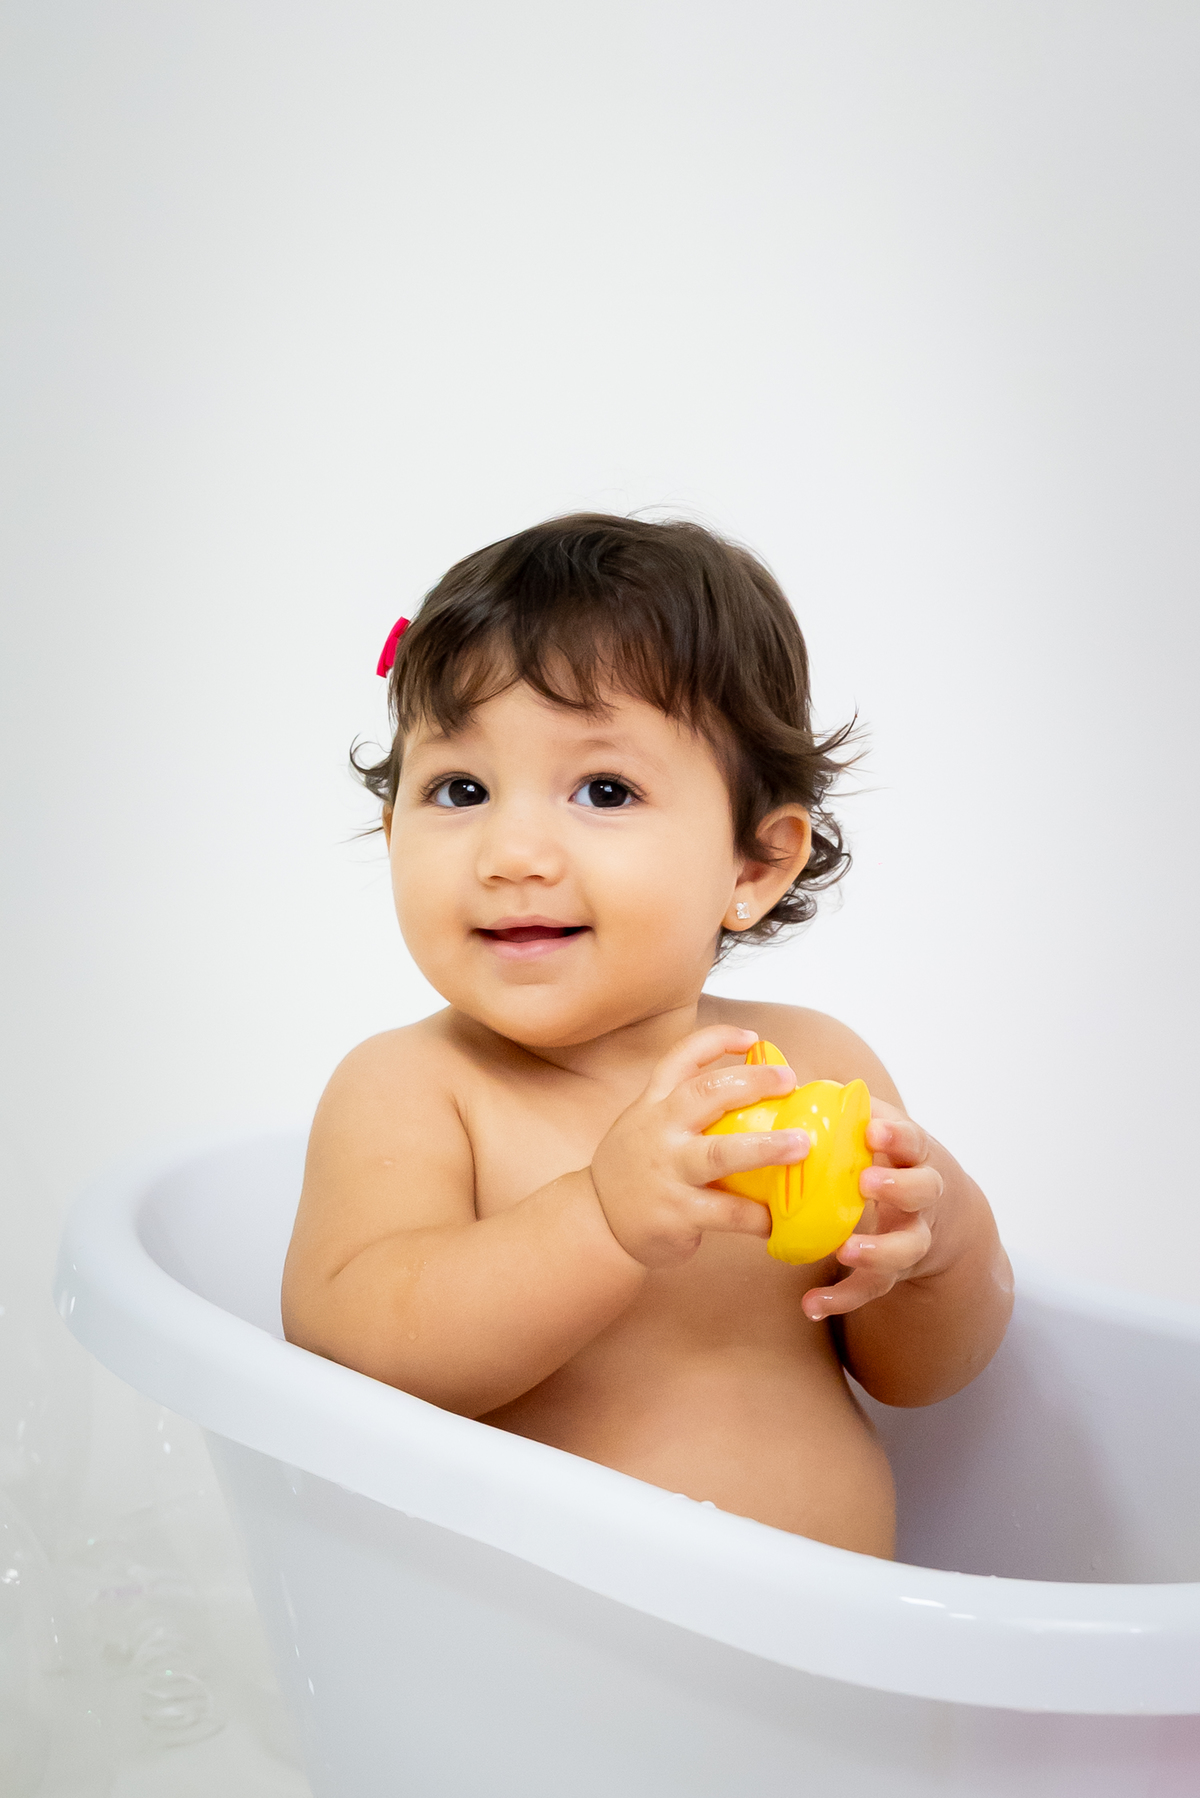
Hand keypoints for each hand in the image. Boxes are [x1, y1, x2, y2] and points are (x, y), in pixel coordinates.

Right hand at [590, 1025, 808, 1268]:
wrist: (597, 1222)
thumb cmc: (638, 1168)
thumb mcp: (648, 1125)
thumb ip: (688, 1110)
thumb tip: (758, 1095)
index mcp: (654, 1104)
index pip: (682, 1058)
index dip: (719, 1041)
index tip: (753, 1039)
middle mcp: (659, 1130)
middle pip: (706, 1093)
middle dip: (753, 1082)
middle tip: (790, 1082)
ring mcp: (667, 1171)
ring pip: (720, 1154)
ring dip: (765, 1147)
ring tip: (800, 1145)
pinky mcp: (676, 1212)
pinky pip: (726, 1211)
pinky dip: (757, 1215)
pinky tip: (777, 1218)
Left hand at [802, 1098, 943, 1321]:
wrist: (942, 1217)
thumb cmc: (894, 1160)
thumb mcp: (882, 1130)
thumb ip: (846, 1108)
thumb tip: (784, 1073)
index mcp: (916, 1156)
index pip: (915, 1141)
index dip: (898, 1135)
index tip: (874, 1129)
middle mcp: (922, 1198)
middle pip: (922, 1193)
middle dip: (898, 1187)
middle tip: (867, 1182)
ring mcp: (912, 1237)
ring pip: (906, 1249)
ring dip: (878, 1251)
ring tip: (848, 1251)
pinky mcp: (893, 1271)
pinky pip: (871, 1289)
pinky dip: (842, 1298)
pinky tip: (810, 1306)